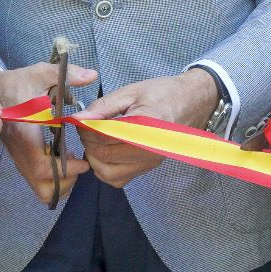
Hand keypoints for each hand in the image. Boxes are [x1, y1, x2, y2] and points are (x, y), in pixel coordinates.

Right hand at [0, 62, 98, 204]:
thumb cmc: (19, 82)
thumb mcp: (42, 72)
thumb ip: (68, 73)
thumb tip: (93, 75)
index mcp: (25, 133)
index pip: (42, 166)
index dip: (64, 171)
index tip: (83, 163)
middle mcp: (19, 150)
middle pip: (40, 184)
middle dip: (64, 182)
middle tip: (78, 164)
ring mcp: (18, 156)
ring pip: (36, 185)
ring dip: (57, 182)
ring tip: (69, 162)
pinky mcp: (19, 157)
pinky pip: (33, 178)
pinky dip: (50, 177)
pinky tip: (59, 157)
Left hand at [72, 69, 218, 187]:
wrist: (191, 103)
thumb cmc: (163, 93)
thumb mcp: (131, 92)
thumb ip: (103, 106)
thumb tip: (79, 118)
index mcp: (145, 126)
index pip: (104, 136)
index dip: (85, 129)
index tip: (79, 119)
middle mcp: (149, 150)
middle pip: (104, 157)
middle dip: (87, 143)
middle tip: (85, 127)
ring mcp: (150, 162)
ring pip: (108, 174)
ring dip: (94, 158)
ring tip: (95, 140)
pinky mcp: (149, 168)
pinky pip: (119, 179)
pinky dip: (106, 169)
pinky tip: (105, 151)